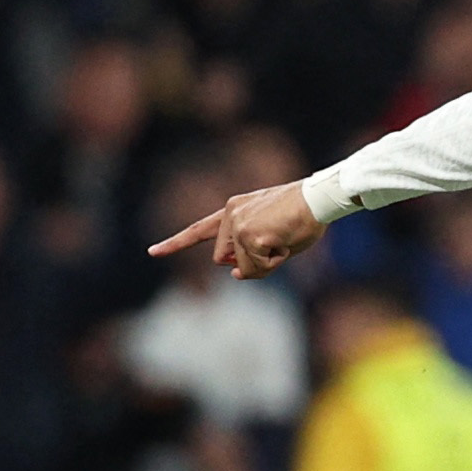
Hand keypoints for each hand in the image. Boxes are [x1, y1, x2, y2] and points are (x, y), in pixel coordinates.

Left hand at [149, 181, 324, 278]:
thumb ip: (246, 251)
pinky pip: (257, 268)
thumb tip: (231, 271)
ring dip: (264, 264)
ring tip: (283, 240)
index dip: (175, 243)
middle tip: (275, 247)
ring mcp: (237, 225)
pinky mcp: (248, 236)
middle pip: (222, 260)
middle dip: (246, 263)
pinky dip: (274, 263)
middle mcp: (230, 215)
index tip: (153, 252)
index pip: (199, 230)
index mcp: (234, 208)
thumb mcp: (270, 233)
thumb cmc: (303, 215)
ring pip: (242, 267)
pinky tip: (285, 242)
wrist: (318, 199)